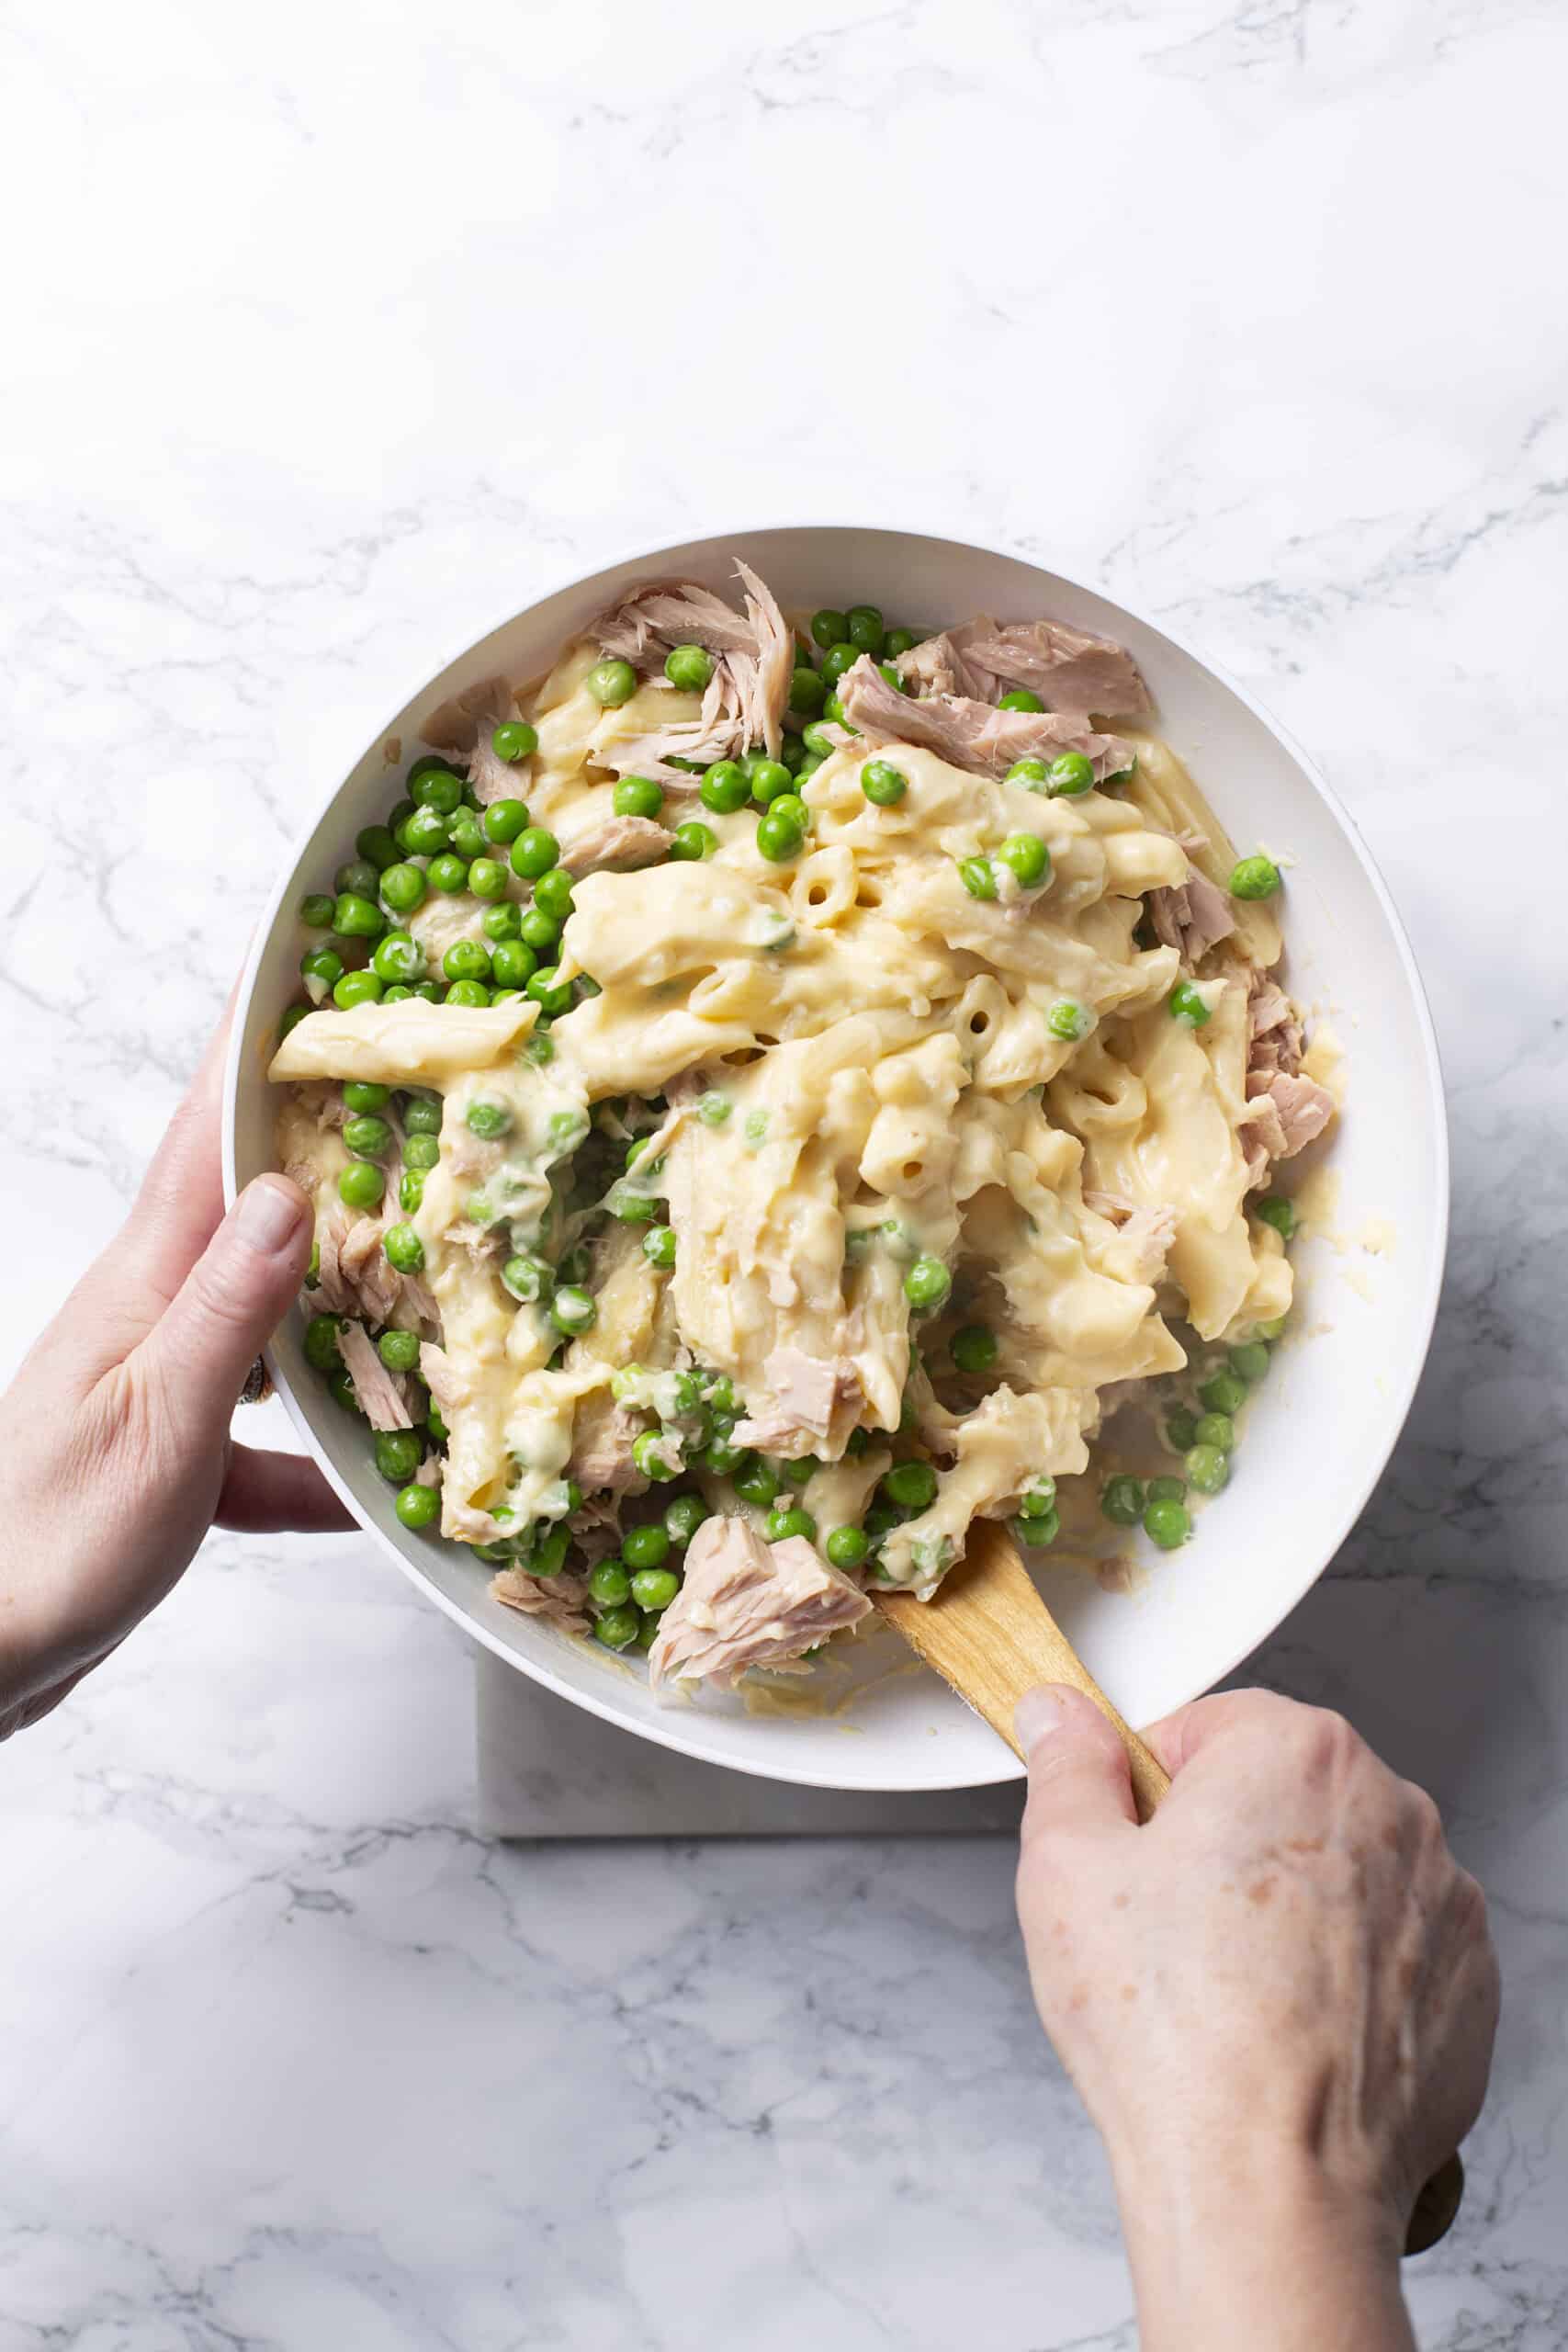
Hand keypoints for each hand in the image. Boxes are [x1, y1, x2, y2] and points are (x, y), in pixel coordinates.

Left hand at [0, 1012, 349, 1738]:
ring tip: (437, 1261)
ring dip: (349, 1291)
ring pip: (278, 1315)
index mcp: (147, 1281)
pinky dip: (328, 1455)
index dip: (255, 1044)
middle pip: (257, 1206)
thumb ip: (229, 1307)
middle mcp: (157, 1313)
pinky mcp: (176, 1458)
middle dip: (330, 1142)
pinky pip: (273, 1437)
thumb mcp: (159, 1418)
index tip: (312, 963)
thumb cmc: (46, 1539)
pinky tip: (384, 1489)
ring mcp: (167, 1382)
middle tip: (418, 1091)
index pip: (207, 1134)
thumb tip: (293, 1189)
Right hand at [1013, 1685, 1498, 2351]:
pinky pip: (1388, 1949)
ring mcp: (1442, 1897)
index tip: (1132, 1858)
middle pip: (1277, 1796)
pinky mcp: (1467, 1982)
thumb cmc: (1172, 2029)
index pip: (1204, 1729)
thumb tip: (1061, 1715)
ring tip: (1231, 1994)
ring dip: (1287, 1910)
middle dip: (1223, 1847)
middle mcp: (1390, 1805)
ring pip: (1336, 1872)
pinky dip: (1343, 1977)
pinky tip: (1290, 2030)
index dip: (1149, 1795)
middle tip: (1169, 1933)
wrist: (1269, 2179)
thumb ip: (1065, 1766)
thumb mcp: (1066, 1866)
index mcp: (1295, 1749)